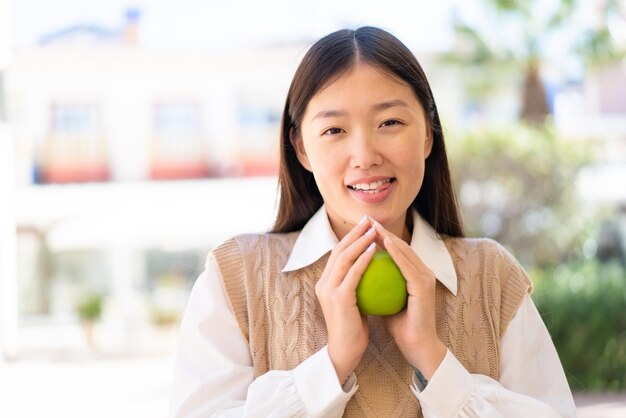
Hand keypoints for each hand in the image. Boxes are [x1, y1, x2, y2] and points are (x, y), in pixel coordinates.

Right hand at [316, 216, 377, 383]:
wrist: (344, 351)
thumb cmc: (353, 329)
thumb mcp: (353, 302)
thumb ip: (356, 285)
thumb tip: (372, 269)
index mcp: (325, 283)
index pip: (337, 253)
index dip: (350, 237)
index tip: (365, 225)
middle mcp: (323, 283)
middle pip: (338, 249)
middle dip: (354, 232)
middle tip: (369, 220)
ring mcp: (329, 290)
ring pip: (344, 257)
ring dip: (360, 240)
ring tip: (374, 229)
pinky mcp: (339, 298)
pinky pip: (353, 272)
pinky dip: (364, 258)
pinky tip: (376, 249)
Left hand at [373, 221, 446, 379]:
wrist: (416, 345)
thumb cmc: (399, 325)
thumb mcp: (385, 299)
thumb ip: (377, 284)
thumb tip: (357, 271)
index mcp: (415, 275)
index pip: (397, 251)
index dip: (381, 237)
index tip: (364, 228)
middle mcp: (423, 273)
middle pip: (402, 246)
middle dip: (384, 231)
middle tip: (368, 220)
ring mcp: (425, 278)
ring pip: (405, 252)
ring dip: (388, 237)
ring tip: (373, 226)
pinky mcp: (424, 286)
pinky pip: (407, 265)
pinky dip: (396, 253)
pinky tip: (383, 244)